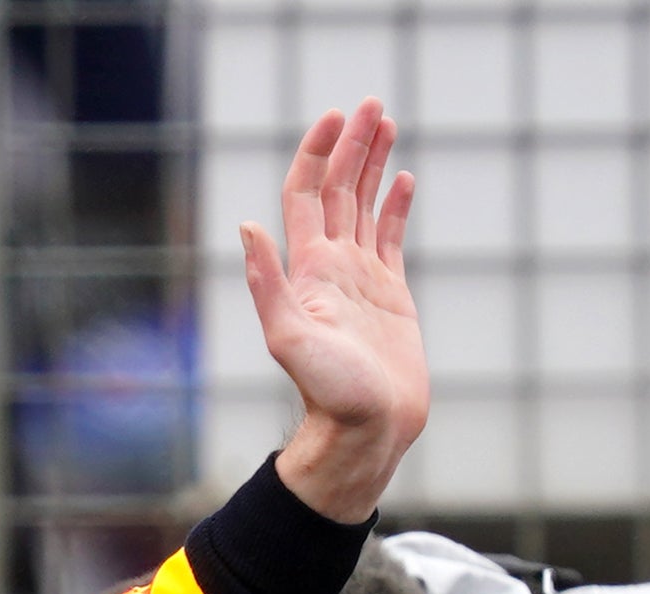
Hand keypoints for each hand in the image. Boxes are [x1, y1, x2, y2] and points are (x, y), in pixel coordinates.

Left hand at [241, 102, 426, 523]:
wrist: (365, 434)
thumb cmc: (330, 396)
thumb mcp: (291, 339)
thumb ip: (269, 285)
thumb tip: (247, 228)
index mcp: (309, 270)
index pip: (308, 195)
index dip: (318, 154)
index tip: (336, 117)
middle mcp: (331, 268)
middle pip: (339, 190)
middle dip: (352, 146)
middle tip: (372, 103)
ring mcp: (361, 279)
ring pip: (365, 206)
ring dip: (373, 165)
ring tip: (387, 123)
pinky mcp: (390, 295)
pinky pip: (391, 238)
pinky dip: (396, 206)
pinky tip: (403, 180)